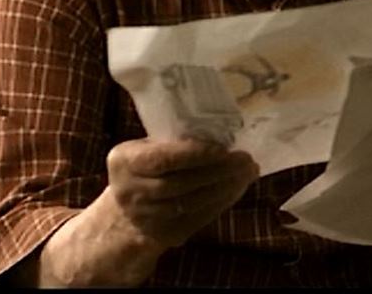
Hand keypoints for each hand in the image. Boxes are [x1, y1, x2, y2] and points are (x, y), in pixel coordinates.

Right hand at [102, 137, 258, 247]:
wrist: (130, 205)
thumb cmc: (150, 165)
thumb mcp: (151, 146)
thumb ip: (177, 142)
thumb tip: (226, 135)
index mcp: (124, 162)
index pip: (162, 160)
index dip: (196, 155)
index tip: (224, 149)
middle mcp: (128, 193)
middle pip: (180, 184)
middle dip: (218, 171)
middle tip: (246, 159)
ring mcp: (144, 218)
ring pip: (191, 204)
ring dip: (225, 188)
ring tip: (247, 172)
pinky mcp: (162, 235)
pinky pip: (197, 219)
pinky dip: (221, 203)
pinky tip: (238, 188)